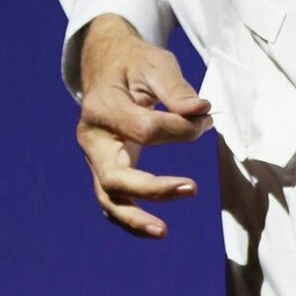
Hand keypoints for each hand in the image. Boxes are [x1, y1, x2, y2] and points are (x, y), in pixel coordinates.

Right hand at [75, 14, 212, 236]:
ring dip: (135, 218)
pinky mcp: (104, 170)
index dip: (180, 129)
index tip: (204, 119)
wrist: (107, 65)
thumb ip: (176, 88)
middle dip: (153, 188)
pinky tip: (155, 229)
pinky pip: (113, 203)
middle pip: (115, 176)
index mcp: (101, 106)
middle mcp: (91, 138)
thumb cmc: (134, 64)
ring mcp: (94, 159)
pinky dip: (131, 219)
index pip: (144, 130)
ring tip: (164, 231)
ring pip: (108, 199)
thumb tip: (199, 111)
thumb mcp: (155, 64)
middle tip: (192, 188)